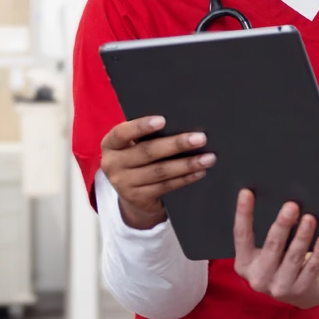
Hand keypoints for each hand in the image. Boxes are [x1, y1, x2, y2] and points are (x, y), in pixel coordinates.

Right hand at [100, 117, 214, 228]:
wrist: (132, 196)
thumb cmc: (139, 159)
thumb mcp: (134, 146)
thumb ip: (148, 136)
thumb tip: (183, 123)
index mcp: (110, 144)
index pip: (122, 133)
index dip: (141, 126)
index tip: (163, 120)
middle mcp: (112, 164)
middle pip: (147, 152)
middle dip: (176, 144)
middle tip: (200, 138)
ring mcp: (123, 184)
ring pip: (160, 171)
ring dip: (187, 164)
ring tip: (208, 158)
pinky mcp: (137, 198)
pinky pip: (166, 186)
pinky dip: (185, 178)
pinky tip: (200, 172)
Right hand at [231, 189, 318, 306]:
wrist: (298, 294)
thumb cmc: (279, 263)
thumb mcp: (265, 253)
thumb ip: (267, 235)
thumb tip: (283, 203)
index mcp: (244, 264)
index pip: (241, 236)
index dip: (243, 214)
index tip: (246, 193)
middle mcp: (258, 278)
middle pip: (272, 246)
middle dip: (282, 225)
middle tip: (292, 206)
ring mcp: (279, 287)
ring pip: (293, 257)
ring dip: (303, 236)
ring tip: (310, 218)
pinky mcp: (300, 290)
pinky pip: (312, 268)